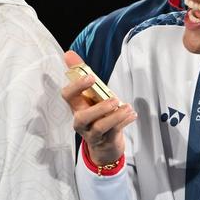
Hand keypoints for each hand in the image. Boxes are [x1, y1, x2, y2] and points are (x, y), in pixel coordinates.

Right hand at [61, 51, 134, 166]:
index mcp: (76, 106)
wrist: (104, 145)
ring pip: (100, 127)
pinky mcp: (105, 141)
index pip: (67, 96)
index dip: (77, 86)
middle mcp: (81, 121)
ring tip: (127, 107)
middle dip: (98, 108)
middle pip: (81, 117)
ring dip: (115, 116)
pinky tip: (132, 115)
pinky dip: (124, 122)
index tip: (91, 77)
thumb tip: (69, 53)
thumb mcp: (91, 95)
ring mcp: (92, 133)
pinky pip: (114, 132)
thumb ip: (81, 74)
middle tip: (114, 99)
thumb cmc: (96, 114)